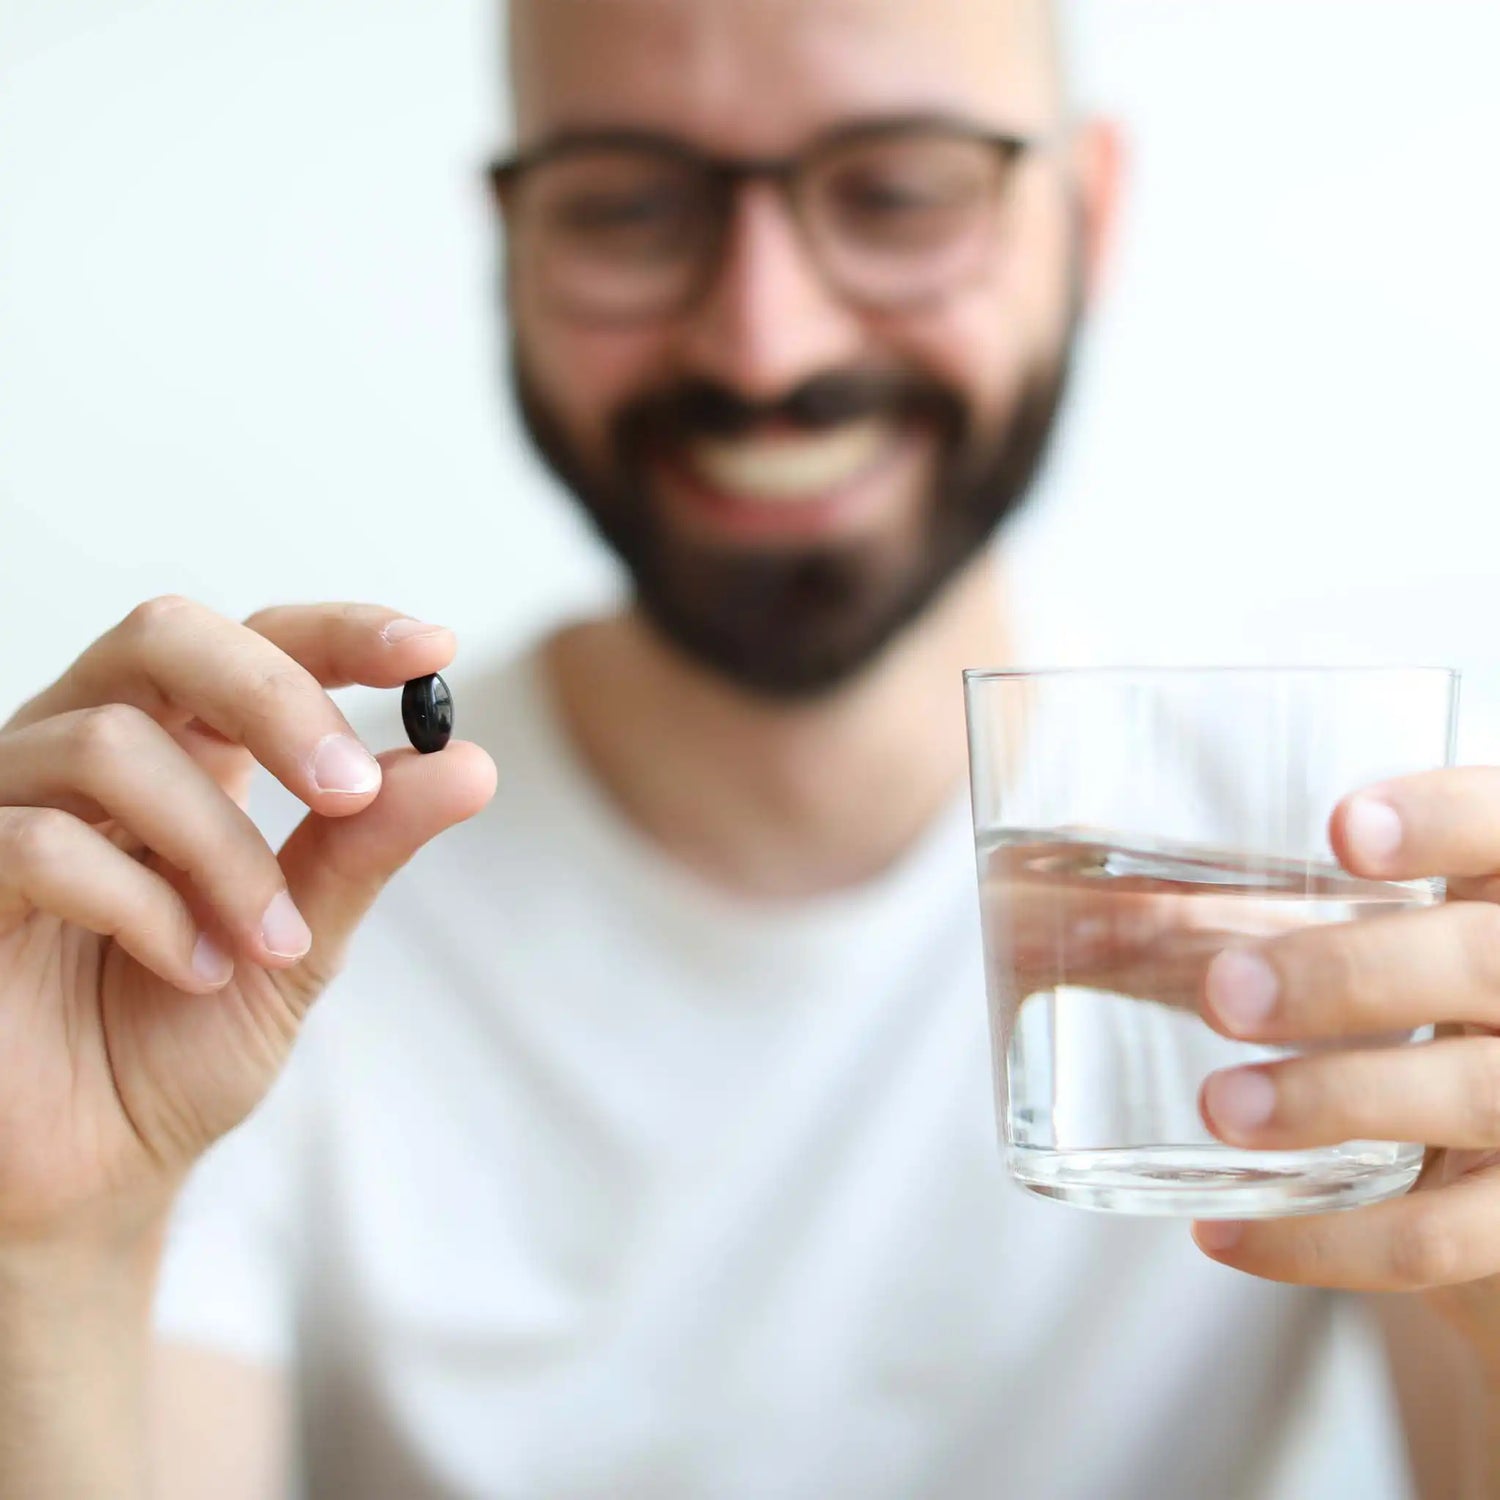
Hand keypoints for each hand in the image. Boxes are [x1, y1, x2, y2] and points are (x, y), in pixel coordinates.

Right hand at [0, 597, 495, 1249]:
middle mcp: (90, 755)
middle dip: (276, 699)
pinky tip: (191, 969)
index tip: (431, 651)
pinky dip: (144, 908)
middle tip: (349, 789)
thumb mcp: (300, 944)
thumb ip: (365, 849)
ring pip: (111, 745)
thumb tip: (469, 764)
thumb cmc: (181, 1045)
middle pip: (166, 636)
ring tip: (267, 942)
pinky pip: (39, 843)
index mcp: (183, 755)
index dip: (340, 631)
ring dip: (222, 850)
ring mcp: (9, 807)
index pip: (255, 642)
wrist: (95, 1175)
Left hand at [1189, 769, 1499, 1358]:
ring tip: (1219, 1107)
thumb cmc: (1379, 1027)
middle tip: (1225, 994)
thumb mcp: (1322, 957)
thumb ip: (1206, 931)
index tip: (1342, 830)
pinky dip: (1324, 1243)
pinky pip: (1441, 1241)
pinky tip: (1221, 1234)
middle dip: (1354, 974)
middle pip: (1489, 963)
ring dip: (1337, 1100)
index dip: (1445, 820)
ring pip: (1478, 1096)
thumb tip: (1029, 926)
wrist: (1477, 1184)